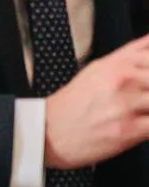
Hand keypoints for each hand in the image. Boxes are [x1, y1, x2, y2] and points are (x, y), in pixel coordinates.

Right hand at [44, 38, 148, 167]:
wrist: (49, 131)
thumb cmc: (73, 103)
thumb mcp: (99, 68)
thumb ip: (130, 55)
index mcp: (119, 63)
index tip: (147, 80)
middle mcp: (124, 79)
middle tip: (145, 95)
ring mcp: (126, 104)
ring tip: (143, 111)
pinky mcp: (128, 131)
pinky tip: (145, 125)